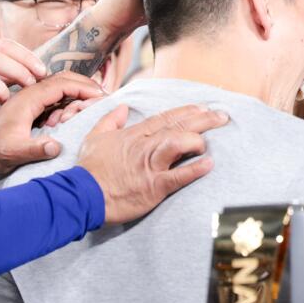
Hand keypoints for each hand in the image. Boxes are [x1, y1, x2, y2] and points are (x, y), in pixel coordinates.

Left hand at [0, 72, 103, 174]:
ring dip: (78, 94)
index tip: (102, 98)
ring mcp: (31, 98)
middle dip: (86, 86)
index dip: (85, 89)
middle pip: (65, 79)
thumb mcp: (14, 152)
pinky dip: (70, 100)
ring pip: (61, 86)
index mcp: (29, 98)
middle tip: (104, 97)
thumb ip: (36, 149)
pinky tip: (74, 114)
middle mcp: (31, 93)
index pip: (63, 84)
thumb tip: (57, 146)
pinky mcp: (31, 106)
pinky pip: (55, 96)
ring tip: (89, 109)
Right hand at [77, 104, 228, 223]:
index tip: (203, 107)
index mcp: (134, 134)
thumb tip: (121, 108)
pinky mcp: (154, 186)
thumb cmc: (89, 169)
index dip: (186, 111)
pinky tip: (209, 164)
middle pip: (179, 126)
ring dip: (198, 142)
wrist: (81, 195)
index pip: (165, 118)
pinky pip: (179, 176)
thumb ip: (110, 121)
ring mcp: (150, 165)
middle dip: (203, 120)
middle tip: (222, 117)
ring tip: (211, 143)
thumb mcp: (94, 138)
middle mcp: (145, 146)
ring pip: (179, 144)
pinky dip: (195, 170)